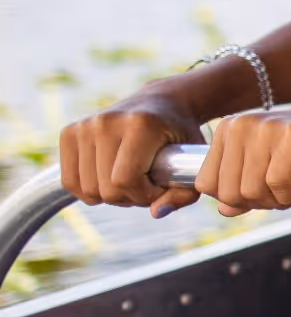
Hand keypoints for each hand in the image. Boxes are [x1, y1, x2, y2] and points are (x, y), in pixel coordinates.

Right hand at [58, 90, 203, 217]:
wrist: (162, 103)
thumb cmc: (180, 136)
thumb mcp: (194, 162)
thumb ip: (184, 193)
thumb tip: (156, 213)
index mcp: (140, 124)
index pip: (126, 180)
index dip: (144, 195)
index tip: (160, 188)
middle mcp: (107, 122)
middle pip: (105, 189)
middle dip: (130, 197)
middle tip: (147, 185)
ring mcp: (85, 126)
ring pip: (87, 189)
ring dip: (111, 195)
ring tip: (131, 180)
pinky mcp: (69, 132)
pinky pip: (70, 181)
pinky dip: (90, 190)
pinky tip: (109, 179)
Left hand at [197, 101, 290, 215]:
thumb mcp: (265, 163)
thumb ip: (241, 185)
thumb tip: (225, 210)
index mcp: (227, 129)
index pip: (207, 183)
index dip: (234, 200)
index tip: (261, 194)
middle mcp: (241, 125)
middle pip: (228, 192)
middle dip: (257, 204)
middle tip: (281, 197)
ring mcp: (266, 128)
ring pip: (251, 191)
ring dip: (276, 202)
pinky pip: (278, 184)